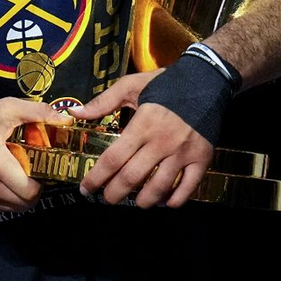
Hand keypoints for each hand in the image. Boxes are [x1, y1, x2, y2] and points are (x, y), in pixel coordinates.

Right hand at [0, 97, 68, 213]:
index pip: (30, 190)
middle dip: (36, 188)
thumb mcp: (7, 107)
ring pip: (15, 208)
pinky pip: (2, 208)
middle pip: (25, 203)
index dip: (43, 180)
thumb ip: (38, 112)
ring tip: (22, 173)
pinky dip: (10, 198)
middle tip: (35, 169)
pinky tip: (8, 179)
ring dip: (23, 195)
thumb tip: (67, 120)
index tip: (44, 165)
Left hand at [74, 71, 213, 207]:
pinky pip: (187, 188)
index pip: (113, 159)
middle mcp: (162, 142)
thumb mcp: (132, 86)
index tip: (86, 189)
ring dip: (143, 201)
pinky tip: (164, 201)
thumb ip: (103, 101)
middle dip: (114, 193)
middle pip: (132, 177)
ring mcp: (183, 153)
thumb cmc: (165, 84)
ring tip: (136, 201)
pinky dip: (174, 200)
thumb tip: (74, 112)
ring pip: (159, 188)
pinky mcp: (202, 158)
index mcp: (143, 124)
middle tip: (108, 198)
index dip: (96, 178)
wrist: (207, 79)